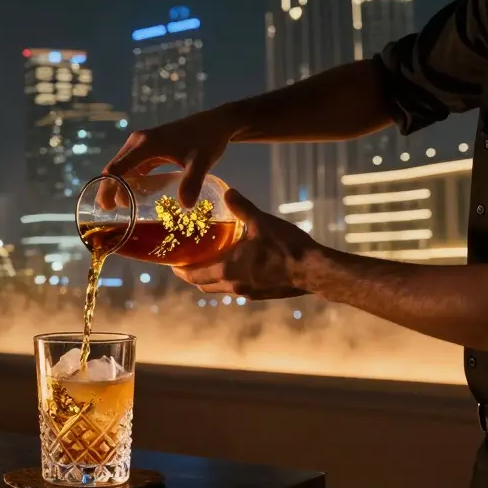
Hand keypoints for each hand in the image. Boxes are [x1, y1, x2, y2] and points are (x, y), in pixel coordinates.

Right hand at [101, 111, 234, 208]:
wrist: (216, 123)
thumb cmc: (207, 139)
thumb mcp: (201, 161)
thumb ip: (192, 181)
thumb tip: (185, 206)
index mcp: (145, 144)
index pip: (117, 168)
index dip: (109, 188)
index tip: (107, 208)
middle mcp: (138, 142)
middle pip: (114, 168)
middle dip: (108, 189)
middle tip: (107, 212)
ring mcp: (142, 145)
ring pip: (122, 168)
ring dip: (117, 186)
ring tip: (118, 209)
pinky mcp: (149, 149)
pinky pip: (133, 167)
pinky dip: (129, 181)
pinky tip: (132, 197)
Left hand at [173, 189, 318, 299]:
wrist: (315, 270)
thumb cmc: (286, 246)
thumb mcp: (261, 222)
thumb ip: (242, 207)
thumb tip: (228, 193)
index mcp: (227, 270)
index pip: (193, 276)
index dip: (180, 270)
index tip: (172, 263)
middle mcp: (233, 286)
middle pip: (203, 285)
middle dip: (192, 275)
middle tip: (187, 260)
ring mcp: (248, 293)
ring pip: (219, 289)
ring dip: (210, 278)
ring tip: (208, 262)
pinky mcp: (261, 295)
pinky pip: (236, 289)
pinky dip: (228, 280)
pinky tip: (236, 267)